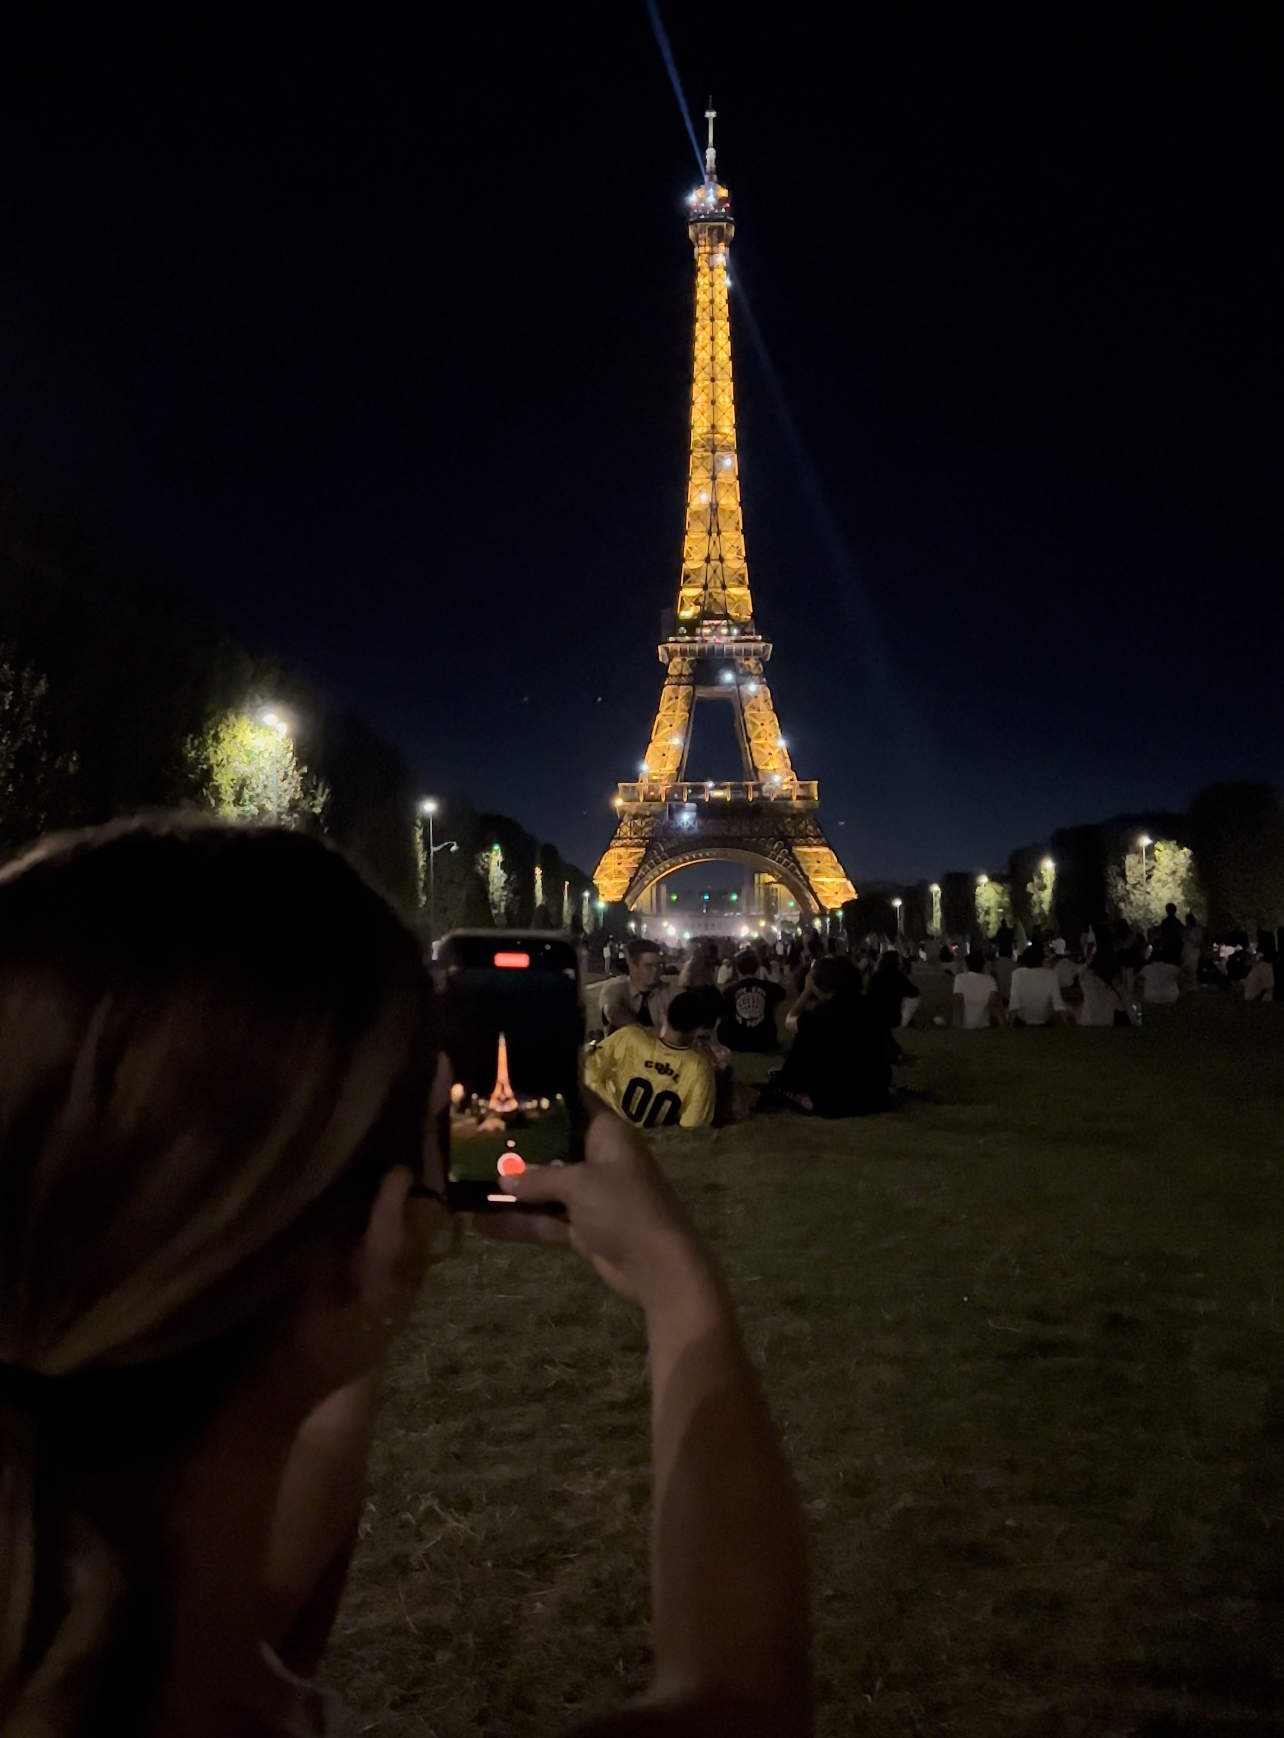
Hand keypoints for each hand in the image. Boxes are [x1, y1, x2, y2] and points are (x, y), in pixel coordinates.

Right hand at [478, 1102, 717, 1314]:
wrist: (658, 1266)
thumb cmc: (624, 1207)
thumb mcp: (579, 1183)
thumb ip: (539, 1177)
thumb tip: (504, 1177)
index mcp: (607, 1134)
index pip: (574, 1102)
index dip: (544, 1095)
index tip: (506, 1088)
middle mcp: (597, 1159)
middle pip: (552, 1145)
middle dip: (517, 1145)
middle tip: (472, 1135)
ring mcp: (589, 1195)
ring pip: (544, 1186)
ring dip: (512, 1188)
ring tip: (466, 1181)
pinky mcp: (582, 1227)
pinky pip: (545, 1219)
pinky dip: (518, 1222)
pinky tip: (481, 1222)